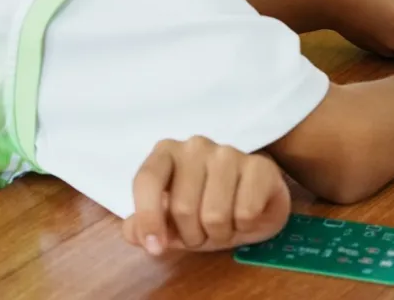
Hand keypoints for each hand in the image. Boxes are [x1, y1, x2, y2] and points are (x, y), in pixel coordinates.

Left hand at [123, 137, 289, 254]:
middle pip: (182, 207)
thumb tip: (133, 232)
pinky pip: (245, 213)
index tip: (156, 248)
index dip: (148, 218)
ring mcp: (228, 152)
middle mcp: (195, 146)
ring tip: (225, 225)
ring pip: (214, 215)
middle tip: (202, 233)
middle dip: (192, 235)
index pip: (147, 180)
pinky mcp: (260, 166)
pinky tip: (246, 216)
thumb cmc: (207, 207)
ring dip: (219, 234)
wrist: (257, 203)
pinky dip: (244, 227)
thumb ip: (143, 225)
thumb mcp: (170, 222)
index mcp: (166, 153)